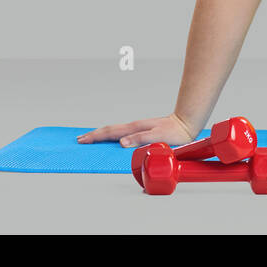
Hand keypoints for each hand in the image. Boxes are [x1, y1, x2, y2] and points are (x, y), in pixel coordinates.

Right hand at [76, 112, 195, 148]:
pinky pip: (122, 133)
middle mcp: (134, 127)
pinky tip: (112, 139)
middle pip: (109, 130)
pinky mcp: (142, 130)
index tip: (83, 140)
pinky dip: (112, 135)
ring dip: (102, 134)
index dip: (96, 137)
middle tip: (80, 140)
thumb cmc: (175, 133)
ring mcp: (138, 128)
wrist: (186, 124)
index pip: (110, 133)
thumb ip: (139, 139)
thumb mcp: (158, 137)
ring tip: (91, 138)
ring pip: (115, 131)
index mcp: (135, 128)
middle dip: (94, 135)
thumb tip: (121, 142)